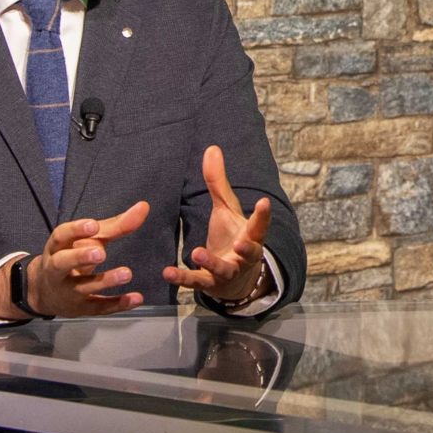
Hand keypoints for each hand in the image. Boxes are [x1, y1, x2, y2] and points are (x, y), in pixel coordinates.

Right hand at [29, 201, 150, 316]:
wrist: (44, 292)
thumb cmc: (72, 255)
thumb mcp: (88, 239)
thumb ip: (115, 225)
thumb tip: (144, 207)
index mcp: (58, 247)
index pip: (61, 236)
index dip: (75, 230)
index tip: (93, 225)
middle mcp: (57, 269)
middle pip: (62, 263)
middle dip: (80, 257)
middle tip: (101, 253)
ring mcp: (67, 291)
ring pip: (82, 287)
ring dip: (104, 281)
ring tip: (126, 273)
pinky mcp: (80, 308)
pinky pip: (98, 307)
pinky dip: (117, 304)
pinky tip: (135, 298)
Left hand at [164, 145, 272, 303]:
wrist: (234, 279)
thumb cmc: (231, 237)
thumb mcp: (226, 210)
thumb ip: (219, 183)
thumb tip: (212, 148)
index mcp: (250, 235)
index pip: (260, 225)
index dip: (263, 215)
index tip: (265, 202)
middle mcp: (243, 256)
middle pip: (250, 252)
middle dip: (247, 248)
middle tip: (240, 242)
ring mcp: (227, 271)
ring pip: (222, 269)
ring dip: (210, 262)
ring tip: (197, 252)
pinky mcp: (209, 284)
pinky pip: (196, 282)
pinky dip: (182, 278)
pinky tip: (168, 273)